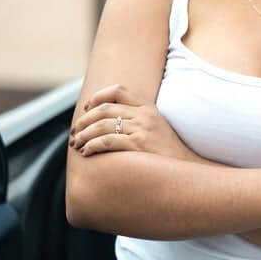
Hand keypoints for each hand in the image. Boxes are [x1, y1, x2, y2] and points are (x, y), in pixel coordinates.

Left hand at [70, 83, 197, 160]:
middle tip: (74, 132)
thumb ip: (136, 120)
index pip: (118, 90)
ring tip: (76, 144)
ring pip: (101, 126)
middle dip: (83, 120)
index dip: (98, 96)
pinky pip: (106, 141)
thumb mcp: (156, 128)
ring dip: (83, 135)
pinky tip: (86, 152)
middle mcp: (145, 115)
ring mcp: (143, 129)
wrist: (186, 169)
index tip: (87, 108)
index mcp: (148, 107)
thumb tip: (105, 122)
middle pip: (104, 109)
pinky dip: (91, 146)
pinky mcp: (139, 145)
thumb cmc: (167, 154)